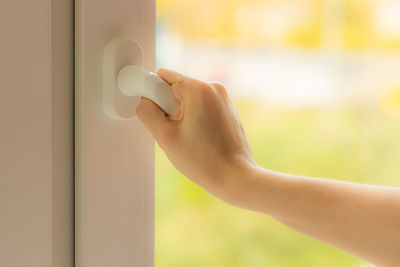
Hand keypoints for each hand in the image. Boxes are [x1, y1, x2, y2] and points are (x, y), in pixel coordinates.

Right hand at [136, 68, 255, 198]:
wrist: (235, 177)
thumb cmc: (204, 161)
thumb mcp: (165, 137)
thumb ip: (147, 112)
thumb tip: (143, 99)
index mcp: (199, 89)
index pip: (162, 77)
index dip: (154, 97)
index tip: (160, 117)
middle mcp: (214, 87)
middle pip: (175, 88)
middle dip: (169, 108)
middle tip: (177, 132)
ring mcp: (223, 98)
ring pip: (188, 99)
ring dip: (181, 115)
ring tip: (190, 138)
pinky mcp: (227, 109)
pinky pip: (201, 107)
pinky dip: (195, 119)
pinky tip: (201, 139)